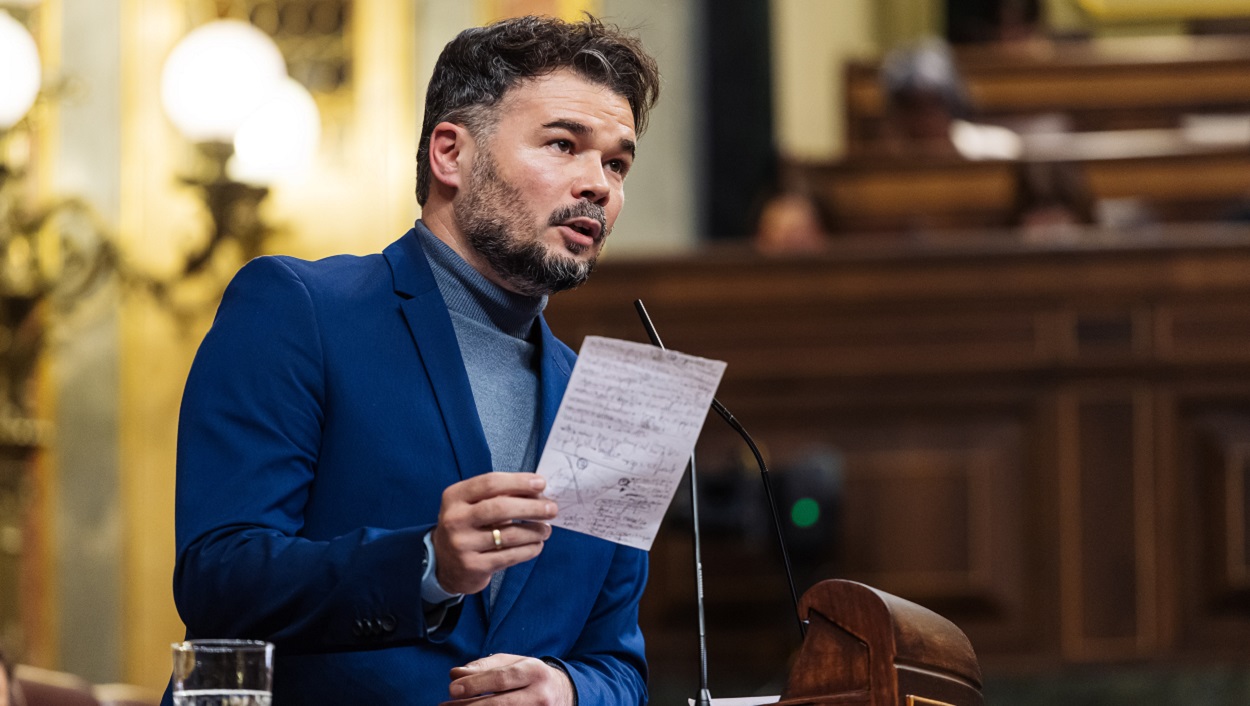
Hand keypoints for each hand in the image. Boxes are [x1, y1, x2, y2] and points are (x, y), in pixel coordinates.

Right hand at [433, 472, 555, 594]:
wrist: (444, 564)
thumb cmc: (468, 526)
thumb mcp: (473, 505)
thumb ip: (499, 496)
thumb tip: (538, 492)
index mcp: (455, 497)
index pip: (490, 483)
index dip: (518, 482)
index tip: (541, 484)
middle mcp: (455, 519)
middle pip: (500, 508)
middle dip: (532, 507)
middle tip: (552, 509)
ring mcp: (462, 544)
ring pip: (509, 535)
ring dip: (534, 531)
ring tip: (546, 529)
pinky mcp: (473, 566)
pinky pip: (510, 556)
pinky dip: (529, 550)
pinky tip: (537, 545)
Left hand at [443, 654, 573, 705]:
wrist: (563, 693)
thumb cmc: (530, 676)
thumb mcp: (512, 663)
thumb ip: (484, 667)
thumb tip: (456, 674)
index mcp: (534, 672)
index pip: (502, 679)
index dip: (476, 684)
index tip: (452, 689)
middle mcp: (540, 695)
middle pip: (501, 704)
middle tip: (446, 705)